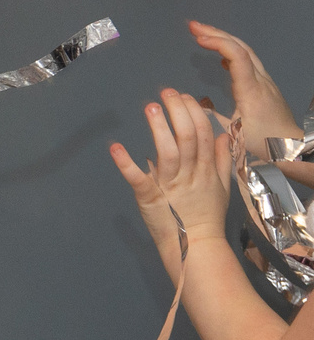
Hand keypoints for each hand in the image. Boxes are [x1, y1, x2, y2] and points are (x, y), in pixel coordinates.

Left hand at [110, 88, 236, 259]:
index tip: (184, 96)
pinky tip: (116, 147)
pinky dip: (127, 164)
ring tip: (151, 107)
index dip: (194, 112)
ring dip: (159, 129)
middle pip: (188, 137)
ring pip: (168, 153)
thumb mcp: (222, 186)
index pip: (204, 133)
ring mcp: (170, 185)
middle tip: (166, 92)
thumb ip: (222, 160)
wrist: (197, 246)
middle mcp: (190, 174)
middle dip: (178, 112)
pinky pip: (139, 179)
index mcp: (206, 169)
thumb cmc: (207, 215)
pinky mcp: (150, 198)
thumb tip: (223, 135)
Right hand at [192, 22, 310, 173]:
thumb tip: (193, 102)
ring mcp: (266, 82)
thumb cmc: (265, 143)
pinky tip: (221, 58)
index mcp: (251, 90)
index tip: (197, 38)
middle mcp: (261, 81)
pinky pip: (249, 62)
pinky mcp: (266, 87)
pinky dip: (232, 52)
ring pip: (246, 53)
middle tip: (192, 26)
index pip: (237, 56)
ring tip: (202, 35)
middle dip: (217, 33)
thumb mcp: (234, 135)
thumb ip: (212, 117)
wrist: (294, 148)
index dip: (218, 42)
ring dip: (224, 40)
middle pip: (241, 48)